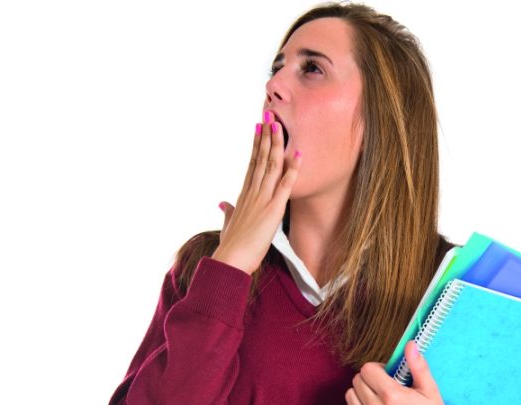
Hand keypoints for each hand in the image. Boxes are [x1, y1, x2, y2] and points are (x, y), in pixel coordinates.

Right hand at [212, 110, 301, 274]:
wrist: (230, 259)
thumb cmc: (230, 246)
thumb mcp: (227, 224)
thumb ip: (226, 212)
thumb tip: (222, 204)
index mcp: (243, 195)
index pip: (252, 164)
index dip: (256, 144)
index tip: (259, 127)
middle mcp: (252, 192)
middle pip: (260, 158)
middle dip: (266, 135)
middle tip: (270, 114)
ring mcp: (262, 199)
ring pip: (270, 165)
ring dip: (276, 144)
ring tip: (279, 124)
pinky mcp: (273, 209)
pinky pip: (285, 184)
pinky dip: (292, 168)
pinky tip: (298, 154)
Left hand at [346, 341, 443, 404]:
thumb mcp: (430, 393)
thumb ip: (418, 368)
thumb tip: (410, 344)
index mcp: (391, 396)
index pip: (367, 369)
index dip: (377, 368)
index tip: (388, 375)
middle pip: (357, 380)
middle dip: (370, 379)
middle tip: (386, 386)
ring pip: (350, 395)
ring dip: (361, 393)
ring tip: (379, 399)